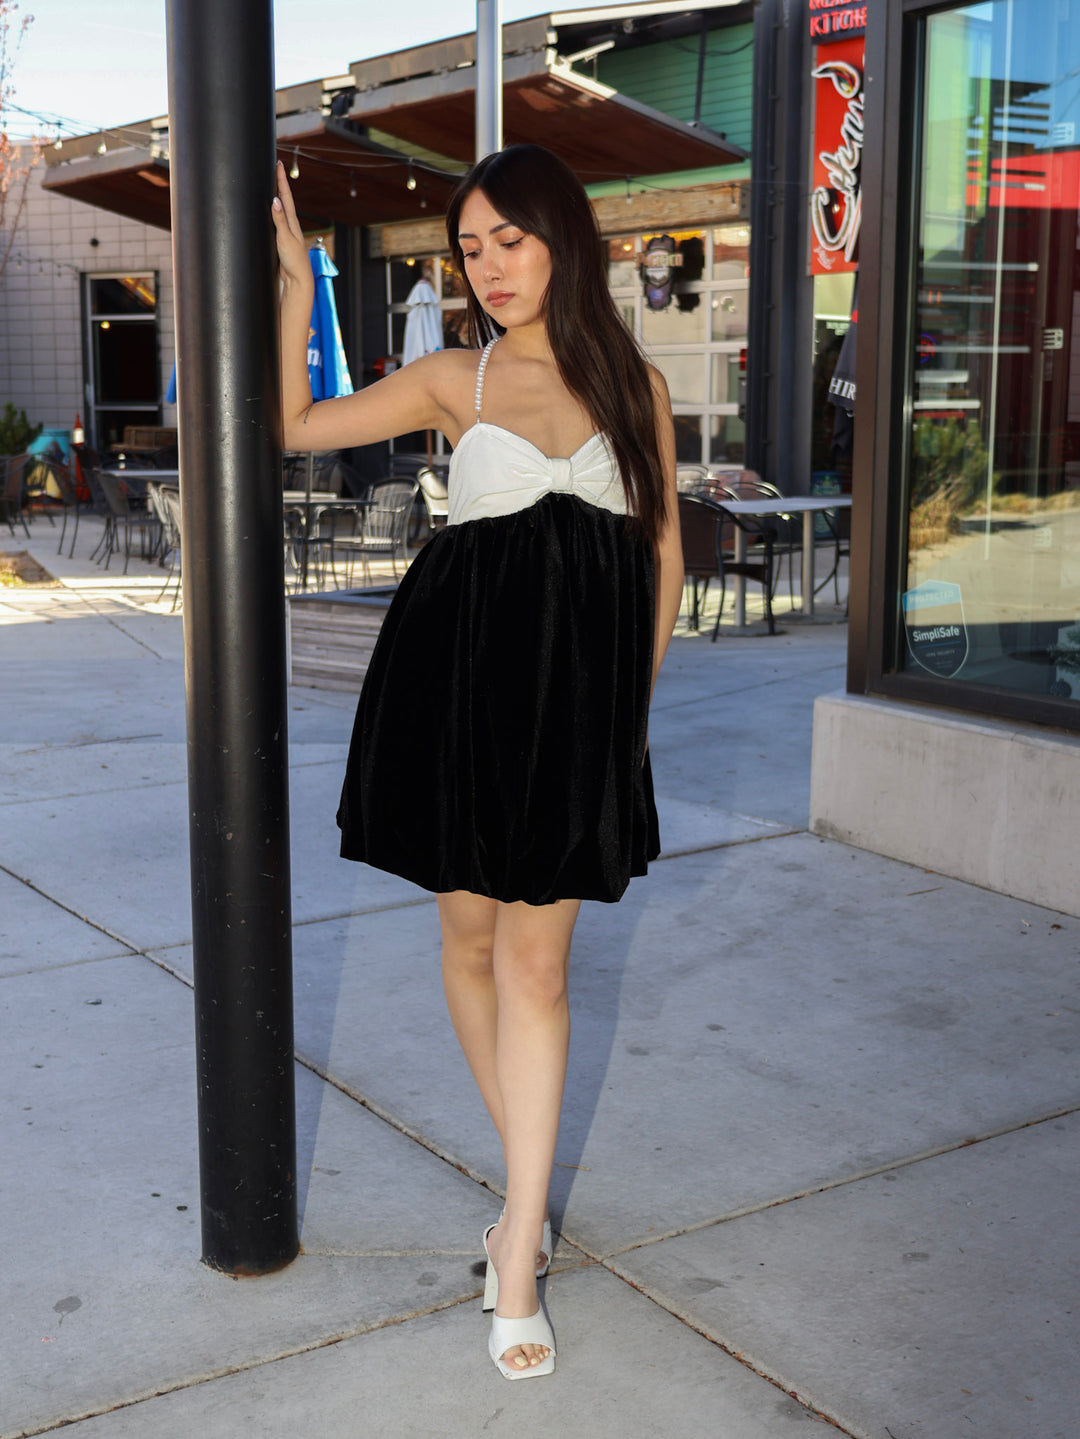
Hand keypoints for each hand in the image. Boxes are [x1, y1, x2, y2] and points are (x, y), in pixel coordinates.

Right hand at [271, 161, 312, 290]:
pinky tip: (270, 213)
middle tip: (276, 168)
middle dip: (279, 184)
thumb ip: (279, 220)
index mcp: (292, 222)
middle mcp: (290, 225)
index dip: (281, 180)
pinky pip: (275, 221)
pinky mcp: (281, 241)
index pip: (286, 196)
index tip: (279, 163)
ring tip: (272, 184)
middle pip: (284, 200)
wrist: (298, 280)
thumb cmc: (294, 261)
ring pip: (280, 210)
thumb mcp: (285, 239)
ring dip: (276, 197)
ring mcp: (286, 233)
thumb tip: (276, 200)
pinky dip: (273, 212)